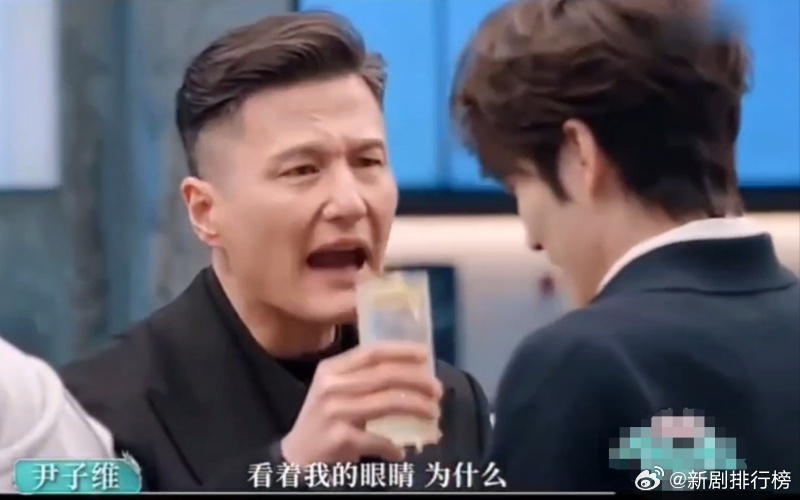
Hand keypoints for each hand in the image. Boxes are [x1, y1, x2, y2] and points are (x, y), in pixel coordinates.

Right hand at [281, 342, 441, 465]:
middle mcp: (332, 387)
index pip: (372, 352)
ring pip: (388, 403)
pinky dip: (394, 446)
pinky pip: (378, 439)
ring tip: (433, 413)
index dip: (402, 351)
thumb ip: (362, 377)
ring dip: (416, 407)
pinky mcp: (340, 438)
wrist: (296, 456)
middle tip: (437, 390)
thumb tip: (411, 371)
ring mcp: (335, 412)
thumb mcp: (334, 389)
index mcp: (332, 369)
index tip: (426, 354)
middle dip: (418, 381)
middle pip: (385, 376)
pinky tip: (401, 452)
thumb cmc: (322, 418)